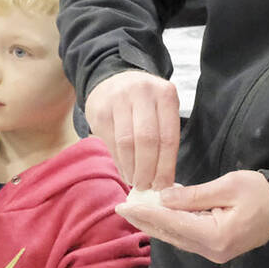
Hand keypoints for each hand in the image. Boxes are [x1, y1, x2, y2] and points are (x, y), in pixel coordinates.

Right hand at [85, 70, 180, 191]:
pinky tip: (125, 171)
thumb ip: (165, 137)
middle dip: (148, 170)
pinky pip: (111, 143)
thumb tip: (165, 180)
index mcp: (165, 94)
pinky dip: (119, 162)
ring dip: (132, 169)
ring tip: (136, 181)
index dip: (166, 166)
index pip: (169, 137)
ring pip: (127, 143)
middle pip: (147, 140)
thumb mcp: (161, 110)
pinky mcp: (100, 110)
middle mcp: (142, 92)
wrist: (113, 80)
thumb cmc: (143, 103)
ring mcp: (118, 99)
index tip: (164, 185)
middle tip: (147, 186)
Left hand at [115, 170, 268, 263]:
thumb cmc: (261, 194)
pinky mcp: (214, 248)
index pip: (173, 223)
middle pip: (170, 234)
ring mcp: (212, 252)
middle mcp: (211, 250)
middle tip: (121, 208)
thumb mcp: (229, 186)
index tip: (126, 205)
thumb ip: (194, 195)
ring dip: (153, 224)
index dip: (147, 213)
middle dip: (144, 221)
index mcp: (215, 235)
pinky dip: (168, 226)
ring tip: (133, 211)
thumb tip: (164, 198)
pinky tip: (156, 215)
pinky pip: (184, 237)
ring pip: (175, 238)